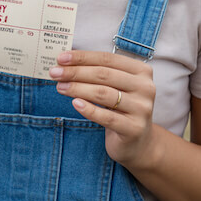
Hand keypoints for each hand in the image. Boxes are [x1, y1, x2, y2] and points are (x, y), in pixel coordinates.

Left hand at [49, 50, 156, 169]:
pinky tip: (74, 103)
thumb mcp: (114, 88)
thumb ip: (97, 73)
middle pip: (104, 75)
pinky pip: (107, 117)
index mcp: (141, 71)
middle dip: (76, 72)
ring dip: (78, 89)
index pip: (107, 59)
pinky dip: (88, 109)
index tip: (61, 58)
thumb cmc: (121, 109)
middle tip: (55, 73)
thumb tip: (66, 62)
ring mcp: (141, 108)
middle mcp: (145, 87)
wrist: (138, 142)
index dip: (82, 57)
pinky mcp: (134, 128)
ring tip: (60, 87)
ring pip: (104, 94)